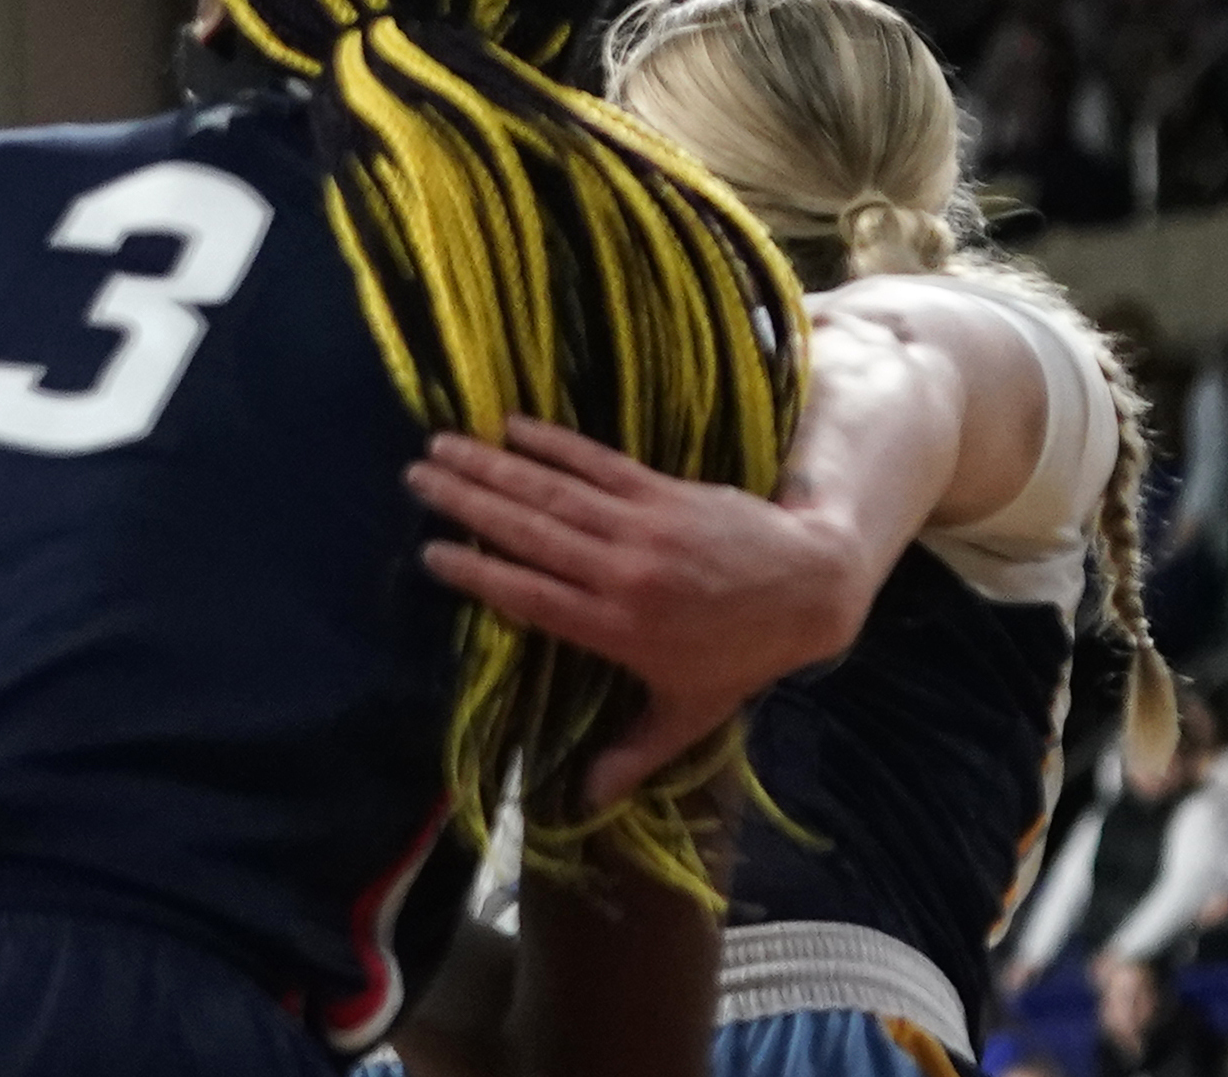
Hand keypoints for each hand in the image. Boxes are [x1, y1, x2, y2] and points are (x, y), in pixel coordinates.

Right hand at [406, 419, 877, 809]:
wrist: (810, 589)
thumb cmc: (742, 656)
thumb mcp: (691, 713)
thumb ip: (636, 752)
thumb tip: (588, 802)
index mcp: (620, 630)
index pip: (532, 597)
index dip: (479, 575)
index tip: (430, 554)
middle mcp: (623, 575)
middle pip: (530, 534)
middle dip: (468, 504)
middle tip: (416, 479)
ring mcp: (642, 527)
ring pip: (553, 493)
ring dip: (494, 466)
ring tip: (443, 445)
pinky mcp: (661, 492)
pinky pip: (597, 463)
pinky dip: (553, 442)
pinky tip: (512, 425)